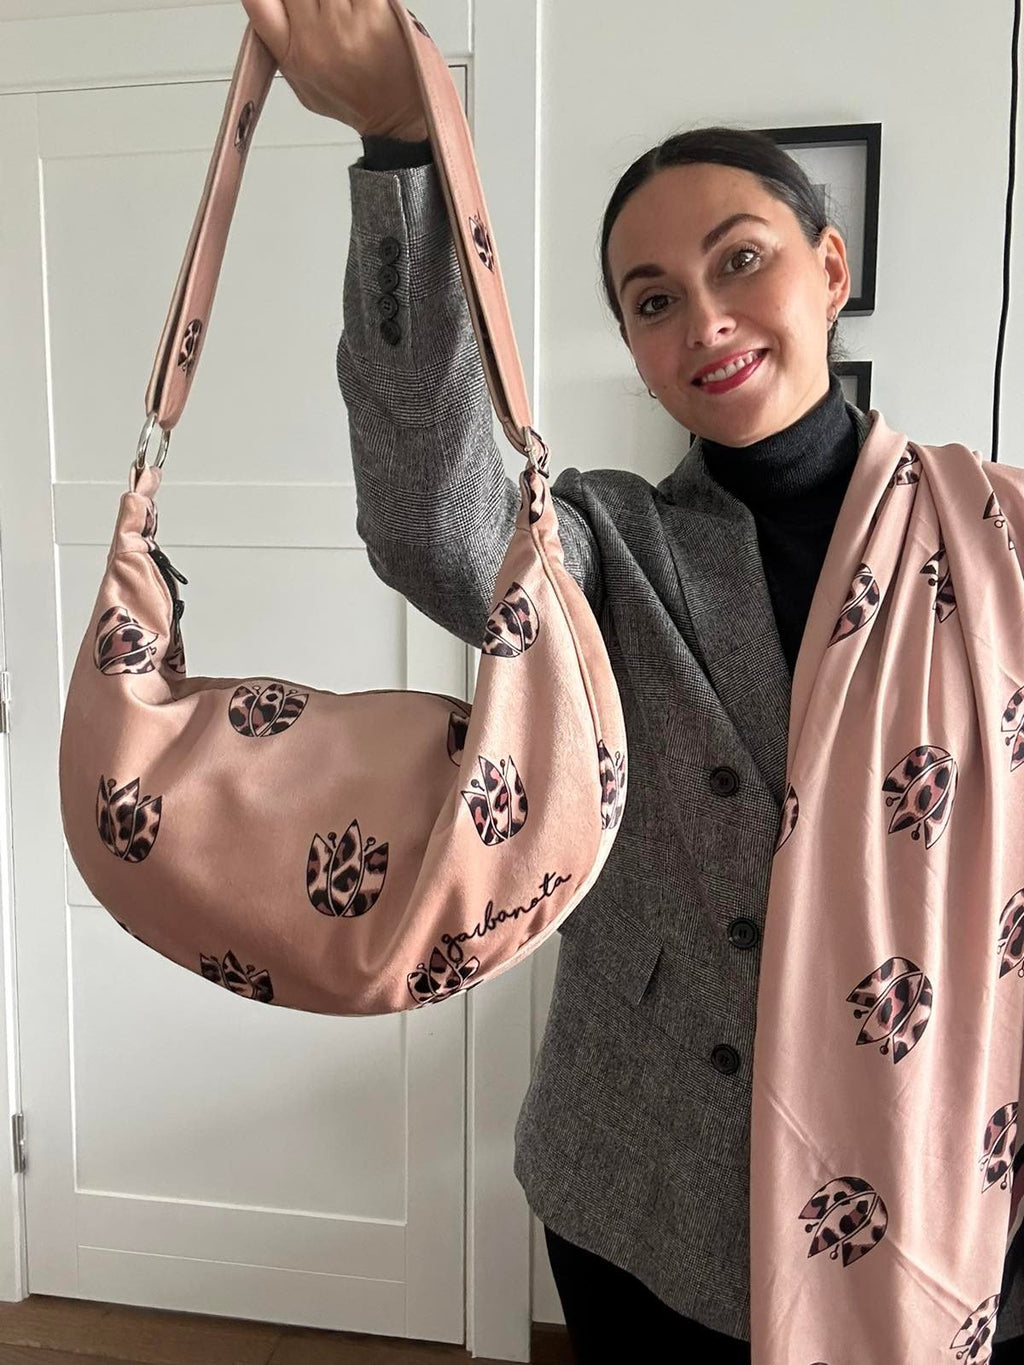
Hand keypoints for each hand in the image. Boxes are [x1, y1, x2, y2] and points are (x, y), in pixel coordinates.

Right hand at [239, 0, 428, 139]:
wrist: (401, 114)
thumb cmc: (358, 101)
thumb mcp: (305, 85)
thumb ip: (282, 45)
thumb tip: (267, 6)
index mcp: (292, 54)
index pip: (256, 0)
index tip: (286, 1)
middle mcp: (314, 37)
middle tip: (325, 10)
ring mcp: (344, 20)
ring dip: (337, 0)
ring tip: (347, 13)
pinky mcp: (374, 7)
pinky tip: (365, 9)